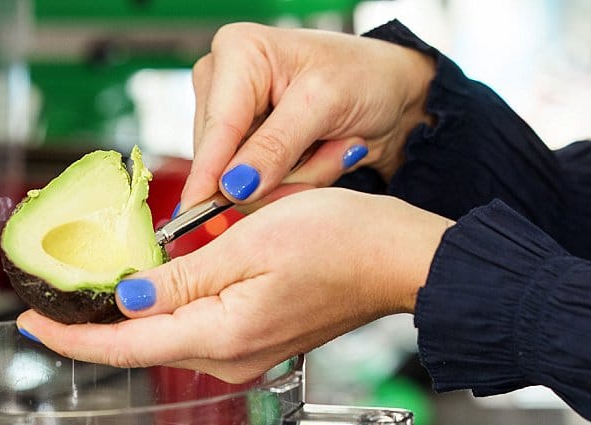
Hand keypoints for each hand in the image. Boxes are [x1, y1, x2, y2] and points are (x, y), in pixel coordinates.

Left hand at [16, 189, 452, 383]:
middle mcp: (225, 360)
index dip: (68, 339)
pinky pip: (189, 335)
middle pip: (137, 348)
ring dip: (123, 321)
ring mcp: (240, 358)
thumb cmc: (337, 243)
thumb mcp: (248, 246)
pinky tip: (144, 292)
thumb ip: (180, 279)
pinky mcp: (252, 345)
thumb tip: (125, 299)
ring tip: (84, 295)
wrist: (397, 262)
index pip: (123, 348)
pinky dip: (159, 316)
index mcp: (218, 337)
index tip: (27, 323)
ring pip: (162, 341)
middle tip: (46, 301)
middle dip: (88, 328)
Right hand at [181, 23, 435, 209]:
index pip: (217, 125)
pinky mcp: (247, 152)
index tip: (197, 207)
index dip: (208, 170)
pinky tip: (321, 155)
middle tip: (333, 150)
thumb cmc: (366, 77)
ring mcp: (234, 122)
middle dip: (280, 172)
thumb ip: (276, 146)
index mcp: (237, 53)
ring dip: (296, 178)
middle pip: (223, 161)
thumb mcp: (325, 103)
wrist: (393, 95)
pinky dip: (296, 182)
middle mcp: (224, 85)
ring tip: (334, 147)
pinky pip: (258, 190)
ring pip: (241, 183)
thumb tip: (233, 186)